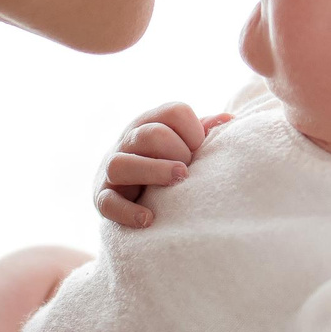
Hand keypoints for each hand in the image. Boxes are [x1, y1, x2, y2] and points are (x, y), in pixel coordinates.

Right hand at [96, 103, 235, 227]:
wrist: (127, 192)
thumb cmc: (165, 162)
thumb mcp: (182, 145)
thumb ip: (202, 132)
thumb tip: (228, 119)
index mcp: (150, 123)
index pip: (174, 113)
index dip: (194, 130)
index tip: (200, 149)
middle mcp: (127, 142)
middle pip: (149, 134)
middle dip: (176, 150)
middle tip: (187, 170)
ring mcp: (111, 170)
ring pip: (121, 164)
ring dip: (153, 171)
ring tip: (178, 181)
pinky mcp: (102, 197)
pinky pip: (108, 203)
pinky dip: (128, 211)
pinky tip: (149, 219)